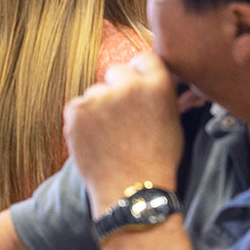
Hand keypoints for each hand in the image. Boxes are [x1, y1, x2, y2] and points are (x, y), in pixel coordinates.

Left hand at [64, 52, 183, 215]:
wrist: (131, 192)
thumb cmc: (158, 160)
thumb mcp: (174, 121)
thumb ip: (163, 93)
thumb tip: (164, 80)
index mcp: (158, 84)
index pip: (144, 58)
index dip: (141, 73)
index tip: (139, 87)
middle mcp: (129, 85)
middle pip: (117, 71)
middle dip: (119, 87)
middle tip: (123, 114)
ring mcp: (99, 97)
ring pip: (96, 90)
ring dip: (100, 105)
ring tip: (110, 134)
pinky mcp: (76, 111)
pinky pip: (78, 106)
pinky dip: (83, 119)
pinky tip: (96, 138)